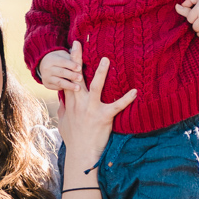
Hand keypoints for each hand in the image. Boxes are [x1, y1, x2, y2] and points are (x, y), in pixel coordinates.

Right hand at [37, 48, 82, 91]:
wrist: (45, 65)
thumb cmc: (60, 59)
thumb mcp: (64, 55)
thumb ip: (72, 52)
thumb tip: (77, 42)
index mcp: (52, 59)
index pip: (62, 62)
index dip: (71, 65)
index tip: (80, 68)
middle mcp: (46, 68)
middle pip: (61, 72)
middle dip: (72, 75)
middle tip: (81, 78)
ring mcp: (46, 77)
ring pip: (59, 81)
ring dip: (69, 85)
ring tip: (78, 88)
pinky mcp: (46, 84)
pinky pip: (57, 87)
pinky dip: (65, 88)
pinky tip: (72, 90)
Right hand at [57, 42, 135, 167]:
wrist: (81, 154)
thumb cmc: (73, 140)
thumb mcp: (63, 123)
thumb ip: (63, 110)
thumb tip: (62, 100)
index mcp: (70, 103)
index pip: (68, 78)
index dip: (69, 63)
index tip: (71, 49)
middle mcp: (79, 103)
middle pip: (77, 77)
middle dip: (76, 59)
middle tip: (77, 44)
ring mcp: (91, 109)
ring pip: (96, 86)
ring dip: (101, 73)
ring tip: (106, 59)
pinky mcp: (103, 117)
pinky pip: (117, 106)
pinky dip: (126, 98)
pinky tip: (135, 91)